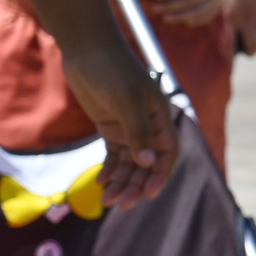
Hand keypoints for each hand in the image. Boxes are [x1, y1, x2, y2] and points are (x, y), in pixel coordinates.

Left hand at [60, 36, 175, 202]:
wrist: (88, 50)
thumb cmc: (111, 70)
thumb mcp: (126, 100)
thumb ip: (138, 131)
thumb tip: (148, 162)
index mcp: (160, 117)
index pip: (167, 152)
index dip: (160, 174)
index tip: (149, 193)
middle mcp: (148, 125)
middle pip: (147, 163)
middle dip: (137, 184)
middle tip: (122, 204)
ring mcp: (128, 126)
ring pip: (130, 162)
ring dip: (122, 181)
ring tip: (109, 200)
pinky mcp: (111, 126)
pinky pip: (114, 154)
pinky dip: (110, 169)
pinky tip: (102, 182)